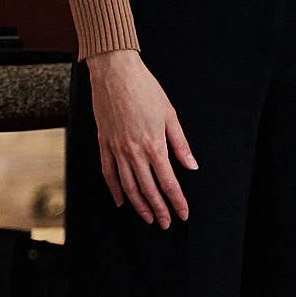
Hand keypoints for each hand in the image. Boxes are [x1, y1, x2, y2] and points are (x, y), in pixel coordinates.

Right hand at [86, 49, 197, 227]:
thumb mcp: (170, 114)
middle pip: (148, 189)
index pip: (169, 181)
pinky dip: (115, 190)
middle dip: (159, 209)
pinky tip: (122, 201)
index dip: (177, 200)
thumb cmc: (145, 89)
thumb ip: (180, 143)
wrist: (115, 73)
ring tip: (148, 218)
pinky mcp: (104, 144)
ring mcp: (116, 149)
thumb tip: (191, 165)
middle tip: (166, 223)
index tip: (183, 213)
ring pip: (128, 186)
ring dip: (139, 205)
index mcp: (154, 144)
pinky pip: (109, 173)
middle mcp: (134, 152)